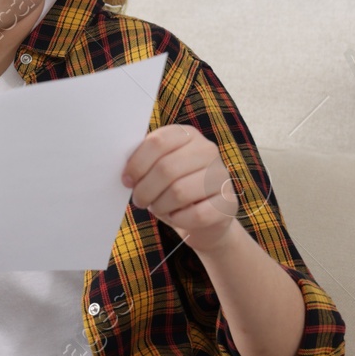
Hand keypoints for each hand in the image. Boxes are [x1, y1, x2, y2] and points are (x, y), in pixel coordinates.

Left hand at [122, 125, 239, 252]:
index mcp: (187, 135)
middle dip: (145, 189)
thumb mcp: (158, 170)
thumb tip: (126, 170)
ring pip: (179, 192)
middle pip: (166, 168)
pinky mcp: (228, 202)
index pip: (158, 142)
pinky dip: (179, 219)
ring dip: (160, 205)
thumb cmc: (174, 189)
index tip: (127, 180)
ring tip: (158, 207)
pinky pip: (196, 214)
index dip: (137, 164)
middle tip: (139, 200)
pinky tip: (176, 217)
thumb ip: (144, 162)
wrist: (205, 219)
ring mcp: (221, 175)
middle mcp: (208, 150)